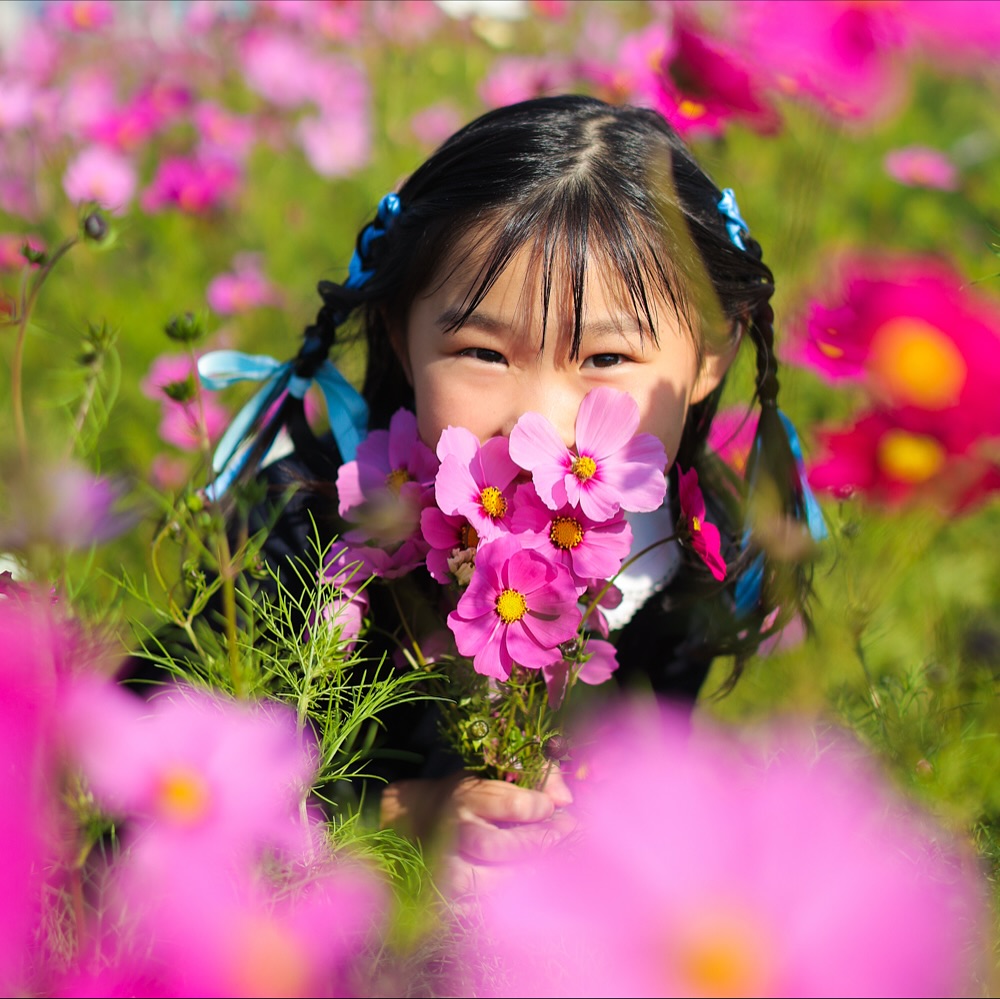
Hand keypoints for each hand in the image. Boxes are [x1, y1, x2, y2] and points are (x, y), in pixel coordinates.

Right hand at [380, 768, 574, 896]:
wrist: (414, 824)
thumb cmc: (467, 798)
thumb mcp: (493, 774)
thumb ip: (535, 775)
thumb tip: (565, 799)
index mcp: (463, 798)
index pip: (512, 805)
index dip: (540, 806)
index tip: (552, 807)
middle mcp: (451, 835)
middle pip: (500, 846)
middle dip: (539, 842)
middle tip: (566, 832)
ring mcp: (446, 872)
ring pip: (496, 881)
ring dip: (531, 871)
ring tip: (549, 858)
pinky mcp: (447, 902)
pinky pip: (489, 906)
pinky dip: (514, 896)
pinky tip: (527, 880)